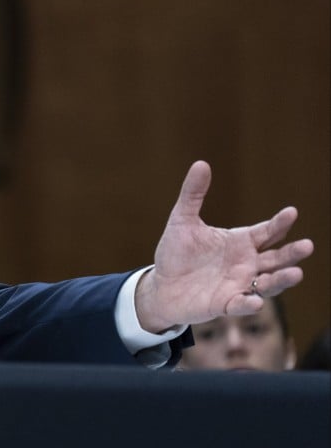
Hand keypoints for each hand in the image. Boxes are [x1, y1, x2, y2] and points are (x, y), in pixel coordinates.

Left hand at [135, 161, 313, 332]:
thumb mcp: (182, 220)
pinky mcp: (225, 304)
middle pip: (276, 258)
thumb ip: (193, 194)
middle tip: (307, 245)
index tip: (291, 212)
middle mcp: (246, 264)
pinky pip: (241, 305)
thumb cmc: (176, 253)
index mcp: (240, 242)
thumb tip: (201, 163)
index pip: (267, 232)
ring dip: (281, 280)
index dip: (280, 223)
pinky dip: (250, 304)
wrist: (161, 285)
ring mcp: (239, 285)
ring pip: (268, 284)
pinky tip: (256, 302)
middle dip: (292, 253)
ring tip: (296, 273)